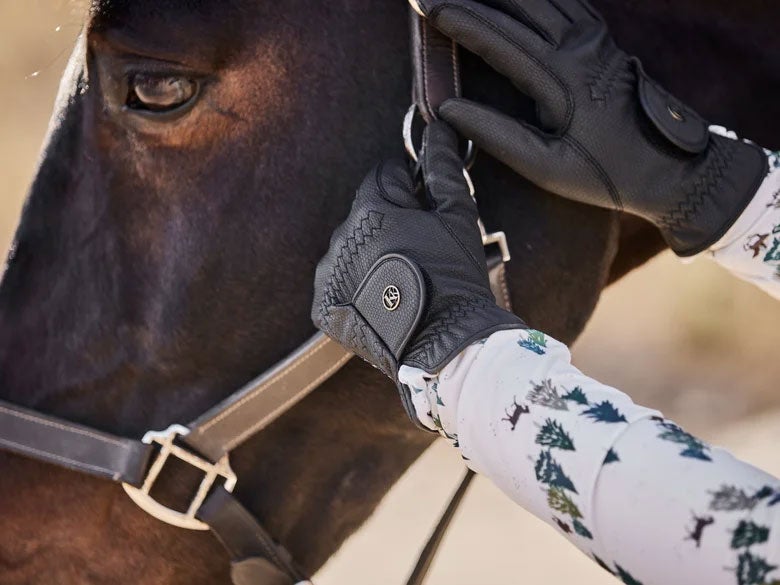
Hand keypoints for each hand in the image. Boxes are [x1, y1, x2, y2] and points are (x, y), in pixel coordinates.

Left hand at [312, 121, 523, 416]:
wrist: (444, 345)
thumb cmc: (455, 277)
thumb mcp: (458, 217)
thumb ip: (443, 170)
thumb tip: (439, 130)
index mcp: (371, 208)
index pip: (383, 176)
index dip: (408, 188)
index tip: (424, 209)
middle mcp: (340, 237)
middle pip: (364, 214)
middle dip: (388, 222)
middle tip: (419, 251)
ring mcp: (328, 275)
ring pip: (348, 249)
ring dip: (369, 254)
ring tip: (401, 281)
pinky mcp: (323, 308)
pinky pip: (337, 284)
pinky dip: (355, 287)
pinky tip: (383, 300)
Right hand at [416, 0, 767, 255]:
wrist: (670, 168)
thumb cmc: (606, 174)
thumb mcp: (546, 168)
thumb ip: (496, 135)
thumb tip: (449, 111)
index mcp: (562, 81)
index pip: (499, 39)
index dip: (459, 20)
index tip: (425, 7)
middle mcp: (579, 49)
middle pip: (517, 6)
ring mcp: (594, 38)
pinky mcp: (602, 38)